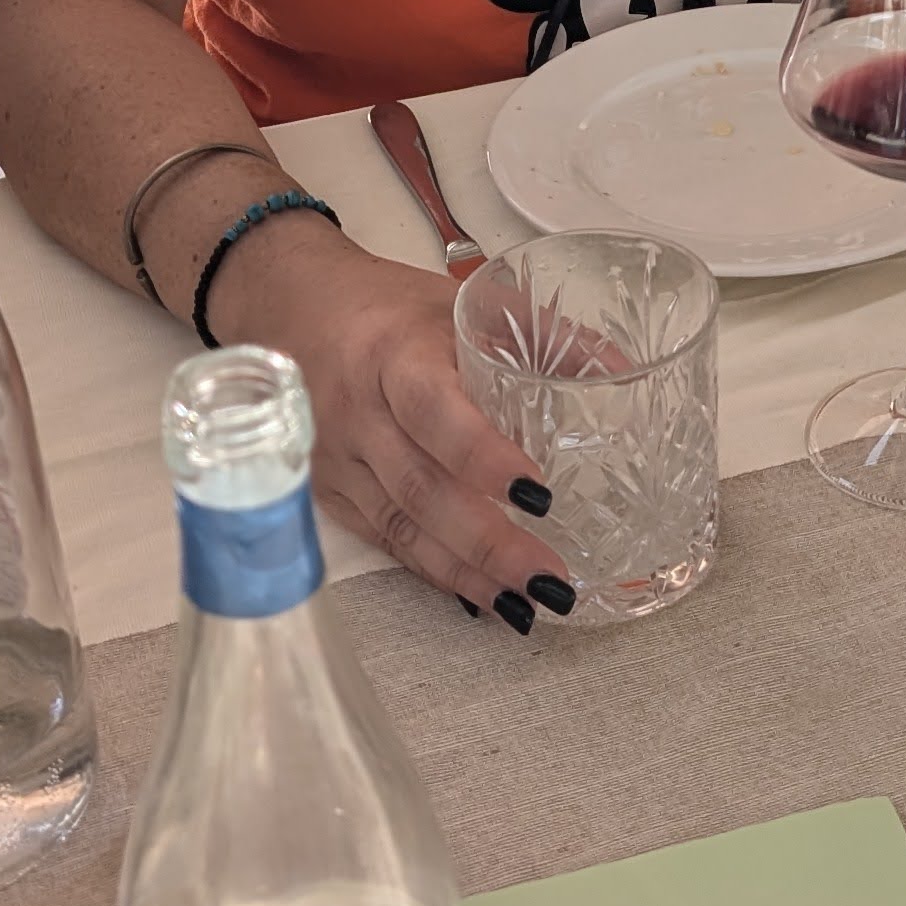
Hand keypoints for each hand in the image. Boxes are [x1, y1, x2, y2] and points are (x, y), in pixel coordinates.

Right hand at [215, 219, 572, 621]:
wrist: (284, 306)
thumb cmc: (385, 306)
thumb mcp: (459, 301)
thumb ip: (539, 334)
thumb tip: (622, 370)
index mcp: (395, 353)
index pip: (435, 410)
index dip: (483, 455)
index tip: (539, 493)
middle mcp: (359, 412)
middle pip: (421, 486)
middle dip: (488, 541)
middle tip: (550, 576)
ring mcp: (337, 459)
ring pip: (401, 525)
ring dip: (465, 572)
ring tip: (526, 604)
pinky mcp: (327, 491)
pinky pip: (383, 539)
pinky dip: (433, 572)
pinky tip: (479, 598)